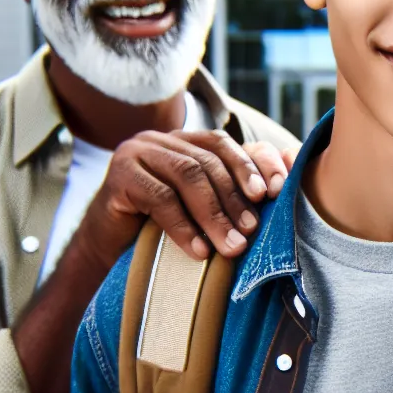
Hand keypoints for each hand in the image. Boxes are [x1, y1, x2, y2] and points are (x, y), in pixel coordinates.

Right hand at [79, 130, 293, 261]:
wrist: (108, 251)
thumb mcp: (201, 211)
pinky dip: (183, 227)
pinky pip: (159, 198)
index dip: (253, 164)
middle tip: (251, 233)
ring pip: (187, 175)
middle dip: (234, 199)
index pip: (224, 144)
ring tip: (230, 247)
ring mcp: (137, 152)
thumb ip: (234, 194)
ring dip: (214, 214)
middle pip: (208, 162)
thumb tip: (284, 184)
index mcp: (184, 141)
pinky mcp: (119, 175)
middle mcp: (161, 140)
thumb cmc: (161, 231)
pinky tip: (197, 252)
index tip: (275, 192)